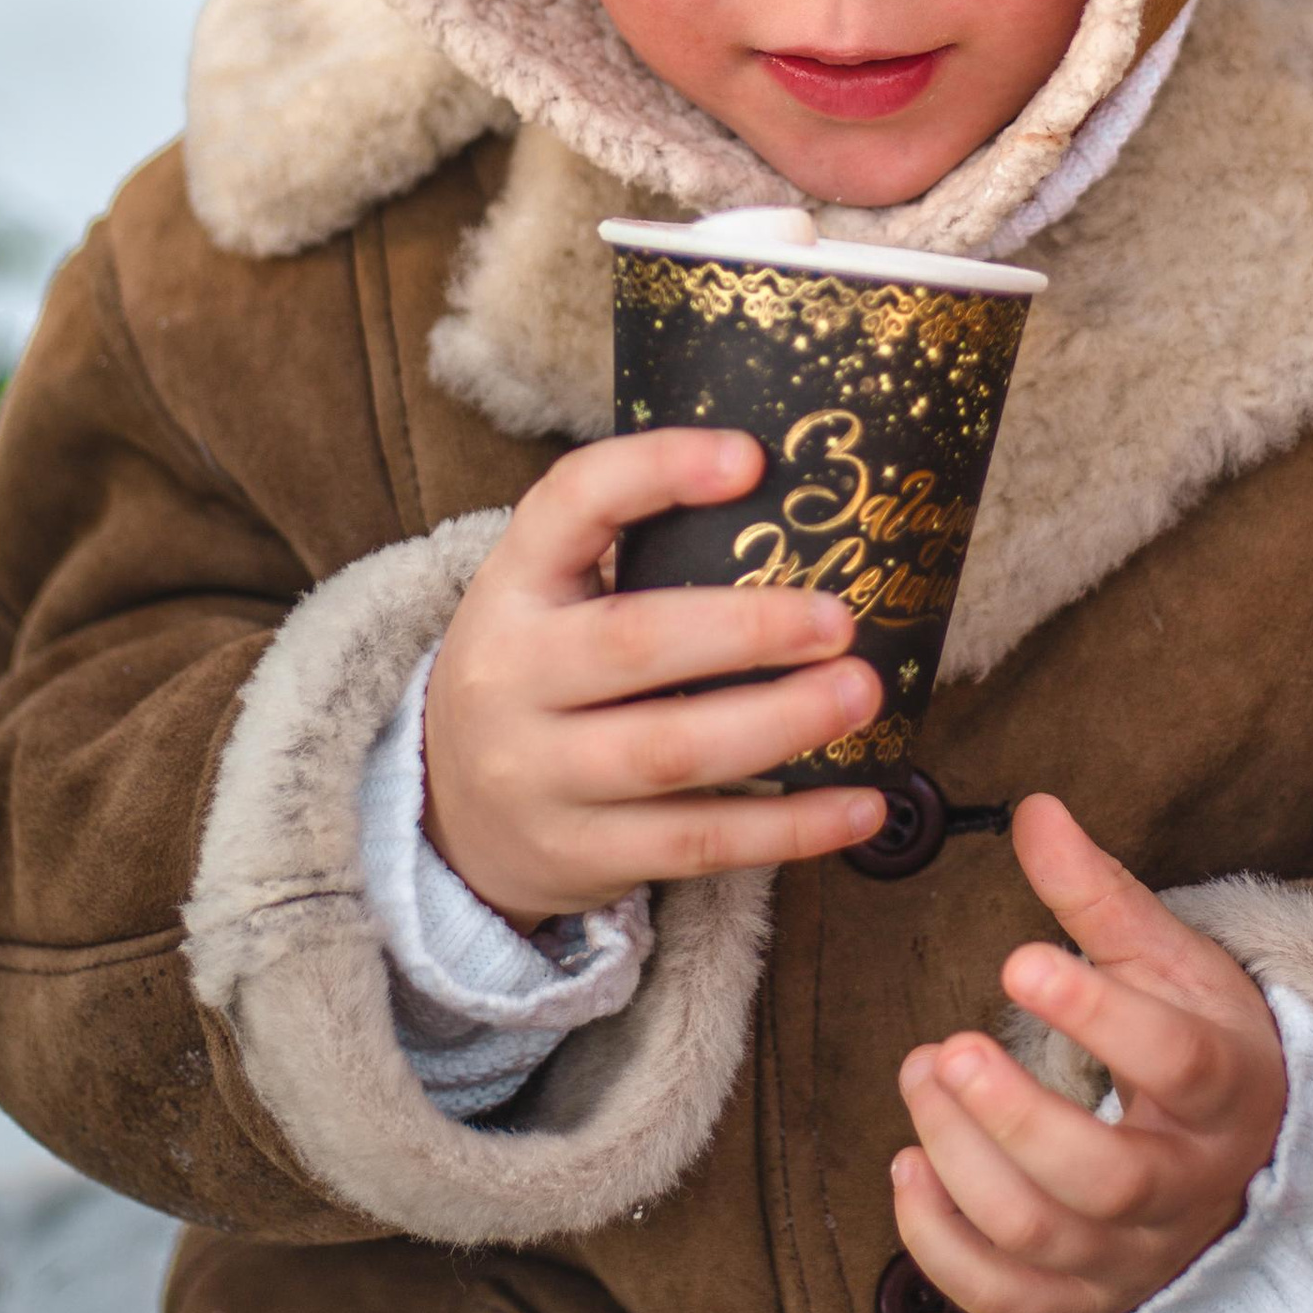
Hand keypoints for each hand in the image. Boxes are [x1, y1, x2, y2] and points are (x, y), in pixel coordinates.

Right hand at [422, 428, 886, 926]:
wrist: (450, 818)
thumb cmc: (542, 678)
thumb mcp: (549, 600)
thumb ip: (635, 554)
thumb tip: (797, 506)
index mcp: (512, 586)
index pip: (571, 503)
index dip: (656, 470)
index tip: (750, 458)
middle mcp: (511, 677)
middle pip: (633, 643)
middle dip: (748, 629)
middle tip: (841, 620)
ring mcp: (539, 776)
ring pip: (671, 753)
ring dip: (780, 724)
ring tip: (860, 695)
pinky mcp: (580, 854)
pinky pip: (698, 844)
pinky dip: (789, 829)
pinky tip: (862, 805)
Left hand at [890, 794, 1288, 1312]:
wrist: (1239, 1156)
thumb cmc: (1195, 1039)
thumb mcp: (1166, 960)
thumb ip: (1098, 893)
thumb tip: (1034, 810)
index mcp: (1227, 1088)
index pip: (1176, 1062)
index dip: (1098, 1015)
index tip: (1019, 960)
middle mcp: (1189, 1186)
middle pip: (1108, 1177)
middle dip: (1014, 1118)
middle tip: (944, 1048)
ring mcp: (1136, 1255)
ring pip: (1043, 1237)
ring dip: (962, 1162)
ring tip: (920, 1075)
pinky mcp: (1083, 1298)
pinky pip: (1004, 1298)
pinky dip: (940, 1245)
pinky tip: (907, 1166)